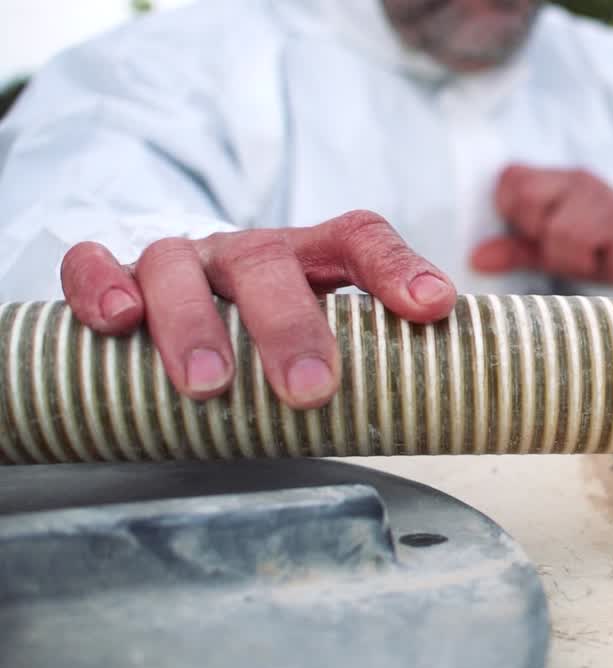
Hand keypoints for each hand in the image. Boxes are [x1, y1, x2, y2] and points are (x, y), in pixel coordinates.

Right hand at [60, 210, 455, 408]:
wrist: (193, 296)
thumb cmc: (277, 330)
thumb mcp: (332, 338)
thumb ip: (377, 359)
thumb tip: (446, 413)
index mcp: (314, 257)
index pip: (361, 239)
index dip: (397, 268)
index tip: (433, 306)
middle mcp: (249, 252)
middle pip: (268, 261)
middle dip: (289, 326)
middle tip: (310, 390)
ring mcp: (183, 260)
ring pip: (180, 267)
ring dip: (194, 324)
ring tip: (210, 387)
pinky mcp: (118, 275)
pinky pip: (95, 265)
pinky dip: (101, 287)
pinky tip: (118, 322)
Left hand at [470, 164, 612, 284]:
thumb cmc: (593, 246)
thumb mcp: (547, 247)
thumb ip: (513, 249)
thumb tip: (476, 259)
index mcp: (553, 178)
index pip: (511, 179)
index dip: (510, 210)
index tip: (530, 229)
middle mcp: (576, 179)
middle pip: (527, 199)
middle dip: (533, 231)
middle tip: (555, 244)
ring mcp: (600, 197)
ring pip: (556, 229)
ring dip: (561, 254)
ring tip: (579, 256)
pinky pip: (581, 243)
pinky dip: (581, 261)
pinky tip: (595, 259)